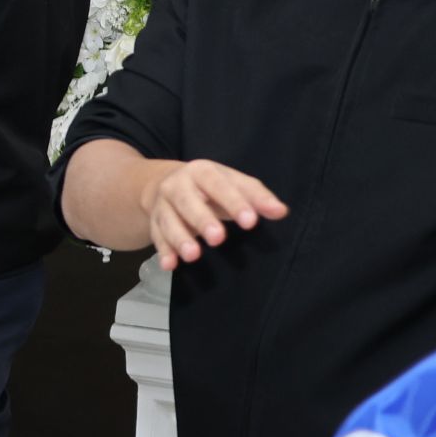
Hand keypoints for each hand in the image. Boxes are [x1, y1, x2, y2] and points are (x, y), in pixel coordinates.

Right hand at [138, 157, 288, 267]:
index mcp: (201, 171)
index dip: (234, 203)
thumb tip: (281, 211)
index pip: (218, 185)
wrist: (166, 182)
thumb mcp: (233, 183)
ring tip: (193, 255)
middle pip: (187, 201)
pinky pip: (157, 237)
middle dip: (202, 220)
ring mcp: (163, 205)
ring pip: (168, 221)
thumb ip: (256, 197)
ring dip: (179, 238)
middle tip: (218, 238)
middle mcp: (177, 185)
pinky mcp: (154, 223)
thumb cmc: (211, 187)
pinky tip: (169, 265)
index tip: (251, 222)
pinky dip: (163, 251)